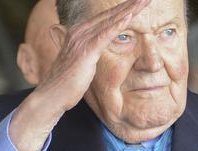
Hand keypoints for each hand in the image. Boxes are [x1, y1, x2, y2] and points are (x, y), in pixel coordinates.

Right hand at [8, 0, 149, 150]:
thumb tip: (90, 51)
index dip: (124, 8)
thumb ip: (86, 52)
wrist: (52, 95)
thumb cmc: (67, 82)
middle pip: (110, 14)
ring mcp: (81, 40)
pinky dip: (118, 25)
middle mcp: (80, 31)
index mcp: (80, 32)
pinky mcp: (85, 52)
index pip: (106, 17)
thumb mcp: (80, 62)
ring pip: (110, 21)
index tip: (140, 3)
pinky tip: (130, 17)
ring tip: (144, 2)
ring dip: (129, 10)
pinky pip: (105, 35)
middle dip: (130, 5)